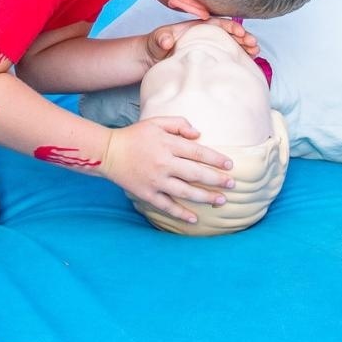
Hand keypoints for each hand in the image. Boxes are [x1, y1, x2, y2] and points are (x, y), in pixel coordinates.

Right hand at [102, 118, 235, 224]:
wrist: (108, 152)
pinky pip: (167, 206)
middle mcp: (164, 163)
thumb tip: (198, 134)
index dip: (217, 159)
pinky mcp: (147, 194)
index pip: (199, 153)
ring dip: (205, 197)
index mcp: (168, 144)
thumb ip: (179, 124)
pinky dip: (181, 214)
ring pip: (186, 192)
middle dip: (217, 180)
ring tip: (221, 201)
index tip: (230, 165)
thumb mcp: (156, 122)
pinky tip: (194, 219)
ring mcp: (156, 180)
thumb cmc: (135, 135)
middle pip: (197, 174)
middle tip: (233, 185)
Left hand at [144, 17, 259, 64]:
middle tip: (253, 44)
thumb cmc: (156, 44)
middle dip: (243, 36)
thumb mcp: (156, 40)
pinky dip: (239, 57)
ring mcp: (210, 46)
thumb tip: (167, 41)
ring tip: (256, 52)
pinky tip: (250, 61)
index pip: (218, 23)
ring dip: (244, 47)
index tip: (240, 32)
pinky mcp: (211, 57)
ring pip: (231, 44)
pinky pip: (228, 55)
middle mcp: (207, 35)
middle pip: (229, 33)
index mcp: (198, 27)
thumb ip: (161, 38)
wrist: (153, 57)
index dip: (231, 27)